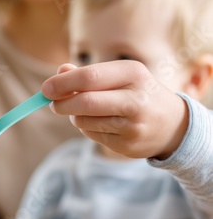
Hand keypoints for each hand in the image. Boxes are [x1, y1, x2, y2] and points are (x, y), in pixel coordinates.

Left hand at [42, 61, 188, 158]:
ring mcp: (133, 125)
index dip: (62, 83)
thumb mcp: (118, 76)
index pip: (89, 77)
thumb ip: (88, 74)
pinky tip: (102, 123)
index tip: (45, 89)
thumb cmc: (136, 93)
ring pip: (84, 120)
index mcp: (133, 73)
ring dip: (74, 116)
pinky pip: (91, 135)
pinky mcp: (127, 145)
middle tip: (53, 103)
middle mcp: (136, 99)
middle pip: (85, 102)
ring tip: (86, 111)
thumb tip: (59, 72)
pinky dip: (87, 128)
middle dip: (62, 103)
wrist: (173, 125)